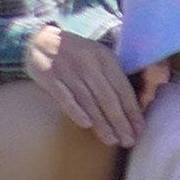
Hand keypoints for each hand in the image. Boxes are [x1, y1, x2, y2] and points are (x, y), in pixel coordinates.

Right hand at [21, 22, 144, 147]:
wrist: (39, 38)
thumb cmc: (77, 55)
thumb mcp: (98, 57)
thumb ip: (114, 77)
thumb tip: (136, 107)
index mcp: (105, 58)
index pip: (123, 89)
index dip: (132, 112)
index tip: (139, 131)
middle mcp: (88, 62)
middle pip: (107, 97)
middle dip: (120, 122)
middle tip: (128, 141)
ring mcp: (67, 68)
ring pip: (88, 100)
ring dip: (101, 122)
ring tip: (111, 140)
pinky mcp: (47, 74)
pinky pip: (63, 96)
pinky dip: (75, 110)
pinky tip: (86, 125)